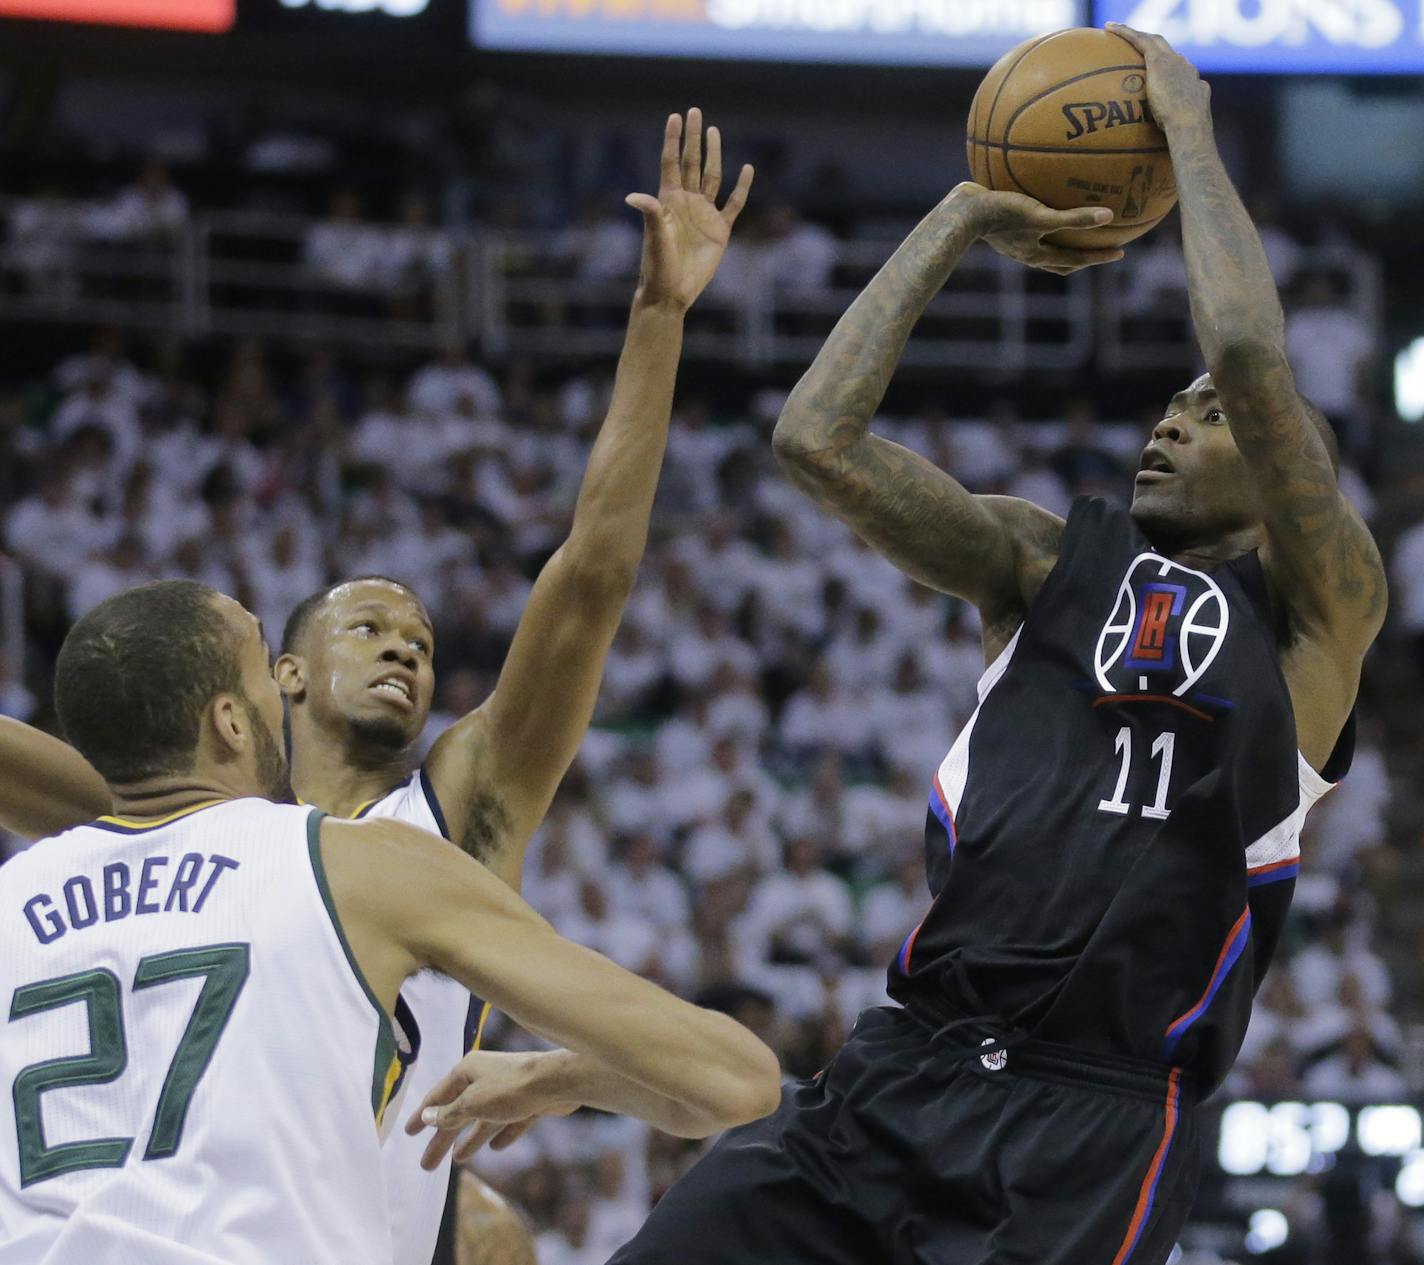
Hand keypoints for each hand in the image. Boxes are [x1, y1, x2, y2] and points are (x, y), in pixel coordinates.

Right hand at [404, 1050, 577, 1170]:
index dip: (423, 1115)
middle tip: (426, 1165)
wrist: (557, 1083)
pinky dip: (501, 1134)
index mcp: (468, 1070)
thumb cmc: (510, 1088)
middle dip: (443, 1139)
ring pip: (483, 1119)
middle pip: (459, 1113)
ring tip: (457, 1161)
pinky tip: (495, 1148)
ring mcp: (507, 1090)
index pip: (439, 1096)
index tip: (409, 1133)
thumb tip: (429, 1115)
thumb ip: (450, 1113)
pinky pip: (508, 1121)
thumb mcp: (473, 1103)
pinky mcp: (527, 1102)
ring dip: (470, 1139)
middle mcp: (485, 1077)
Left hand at [627, 108, 753, 312]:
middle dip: (692, 138)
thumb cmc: (657, 266)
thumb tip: (633, 196)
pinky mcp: (720, 229)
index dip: (673, 139)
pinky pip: (734, 203)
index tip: (675, 116)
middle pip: (691, 162)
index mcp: (668, 200)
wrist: (672, 292)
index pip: (671, 162)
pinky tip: (747, 169)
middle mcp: (686, 202)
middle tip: (695, 111)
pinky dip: (741, 187)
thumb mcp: (655, 238)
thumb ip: (650, 214)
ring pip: (712, 176)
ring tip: (713, 130)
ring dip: (713, 154)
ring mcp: (704, 214)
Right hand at [957, 185, 1123, 274]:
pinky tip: (1044, 195)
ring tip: (1074, 226)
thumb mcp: (1040, 217)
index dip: (1097, 258)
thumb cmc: (1002, 215)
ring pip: (1043, 244)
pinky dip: (1042, 214)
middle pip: (1059, 260)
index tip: (1119, 253)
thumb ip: (1073, 218)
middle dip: (1081, 255)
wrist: (962, 211)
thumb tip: (1109, 216)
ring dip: (1060, 239)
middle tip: (1101, 246)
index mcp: (1036, 255)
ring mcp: (1012, 240)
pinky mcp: (1001, 223)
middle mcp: (1025, 251)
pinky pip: (1029, 220)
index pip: (1074, 261)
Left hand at [1106, 24, 1211, 133]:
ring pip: (1153, 41)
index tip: (1158, 74)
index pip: (1179, 72)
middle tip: (1136, 44)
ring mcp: (1175, 62)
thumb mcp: (1180, 136)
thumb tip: (1166, 149)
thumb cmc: (1185, 140)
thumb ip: (1172, 135)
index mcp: (1194, 86)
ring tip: (1115, 30)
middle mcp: (1186, 69)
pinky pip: (1140, 41)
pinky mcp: (1160, 61)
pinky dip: (1125, 33)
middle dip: (1152, 46)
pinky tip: (1109, 29)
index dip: (1168, 70)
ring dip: (1135, 34)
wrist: (1190, 126)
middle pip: (1167, 51)